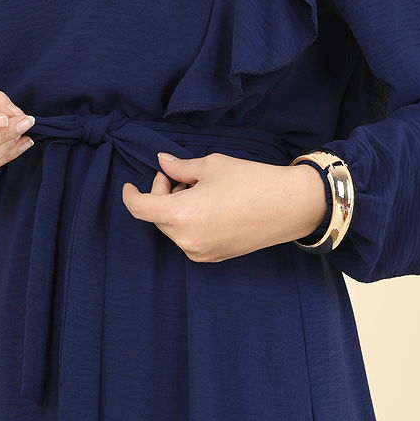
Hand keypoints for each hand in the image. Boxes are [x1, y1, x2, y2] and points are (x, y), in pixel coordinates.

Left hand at [121, 151, 327, 261]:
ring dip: (176, 208)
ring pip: (174, 228)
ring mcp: (202, 252)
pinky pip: (190, 239)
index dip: (131, 195)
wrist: (289, 206)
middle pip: (157, 217)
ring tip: (200, 189)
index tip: (130, 185)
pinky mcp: (216, 257)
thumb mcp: (211, 166)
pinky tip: (209, 205)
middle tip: (181, 176)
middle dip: (163, 194)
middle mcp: (187, 240)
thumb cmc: (251, 181)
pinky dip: (189, 222)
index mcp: (182, 215)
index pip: (141, 209)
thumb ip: (180, 167)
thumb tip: (162, 162)